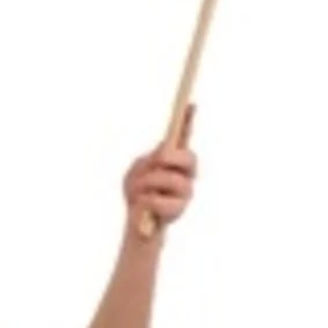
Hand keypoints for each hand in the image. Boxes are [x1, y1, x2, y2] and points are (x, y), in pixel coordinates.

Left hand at [123, 104, 196, 234]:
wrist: (136, 223)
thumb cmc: (138, 194)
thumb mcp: (137, 171)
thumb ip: (150, 160)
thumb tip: (164, 151)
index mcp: (174, 161)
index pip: (184, 138)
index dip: (189, 121)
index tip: (191, 104)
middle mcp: (186, 174)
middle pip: (189, 157)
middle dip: (170, 157)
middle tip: (158, 160)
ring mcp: (186, 191)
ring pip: (169, 178)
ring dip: (146, 184)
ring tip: (140, 193)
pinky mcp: (180, 209)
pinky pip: (157, 199)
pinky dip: (144, 201)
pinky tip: (145, 207)